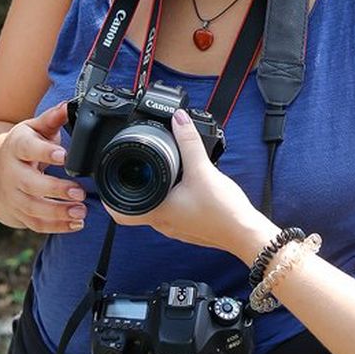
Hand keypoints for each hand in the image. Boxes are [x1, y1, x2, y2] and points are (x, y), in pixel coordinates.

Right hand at [0, 101, 87, 232]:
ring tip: (81, 212)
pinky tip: (76, 225)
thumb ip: (52, 118)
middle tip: (79, 192)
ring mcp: (13, 195)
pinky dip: (56, 227)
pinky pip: (35, 224)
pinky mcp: (18, 212)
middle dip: (55, 190)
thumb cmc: (23, 145)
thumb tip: (69, 105)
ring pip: (32, 208)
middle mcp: (11, 173)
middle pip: (30, 184)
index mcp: (16, 147)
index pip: (28, 149)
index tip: (65, 156)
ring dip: (58, 213)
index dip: (45, 153)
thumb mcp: (34, 128)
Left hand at [104, 109, 277, 262]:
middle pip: (135, 209)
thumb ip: (189, 142)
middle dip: (133, 188)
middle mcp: (163, 224)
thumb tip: (178, 119)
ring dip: (154, 193)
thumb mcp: (203, 170)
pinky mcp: (190, 227)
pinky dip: (171, 199)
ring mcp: (177, 228)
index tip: (107, 181)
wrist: (247, 234)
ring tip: (160, 174)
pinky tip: (184, 187)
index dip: (109, 198)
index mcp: (158, 212)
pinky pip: (172, 212)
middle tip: (133, 170)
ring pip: (155, 210)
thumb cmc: (224, 212)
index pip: (119, 212)